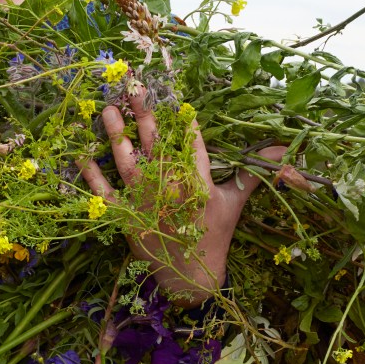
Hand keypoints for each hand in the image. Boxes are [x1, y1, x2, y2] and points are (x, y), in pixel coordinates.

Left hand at [79, 89, 285, 306]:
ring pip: (128, 162)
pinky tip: (79, 153)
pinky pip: (103, 192)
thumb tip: (285, 148)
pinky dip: (90, 173)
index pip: (190, 143)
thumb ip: (253, 172)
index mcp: (198, 183)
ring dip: (117, 135)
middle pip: (155, 145)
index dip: (181, 118)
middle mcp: (169, 189)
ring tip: (108, 109)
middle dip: (145, 114)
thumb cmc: (213, 235)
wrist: (189, 276)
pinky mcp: (124, 217)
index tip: (172, 94)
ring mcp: (144, 203)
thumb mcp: (234, 202)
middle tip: (134, 87)